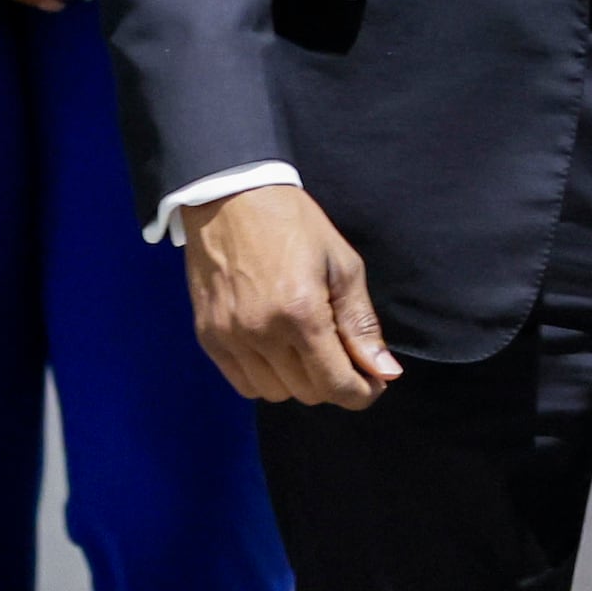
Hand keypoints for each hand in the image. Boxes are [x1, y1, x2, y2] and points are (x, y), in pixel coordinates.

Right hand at [183, 184, 401, 407]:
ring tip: (306, 348)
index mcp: (301, 313)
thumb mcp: (342, 265)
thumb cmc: (293, 224)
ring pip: (274, 394)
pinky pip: (243, 383)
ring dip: (298, 381)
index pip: (336, 385)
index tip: (373, 384)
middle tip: (343, 356)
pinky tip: (277, 350)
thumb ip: (361, 324)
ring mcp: (229, 337)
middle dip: (333, 382)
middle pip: (307, 393)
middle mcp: (261, 332)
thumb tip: (384, 372)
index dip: (362, 394)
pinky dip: (266, 377)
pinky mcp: (207, 336)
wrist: (231, 195)